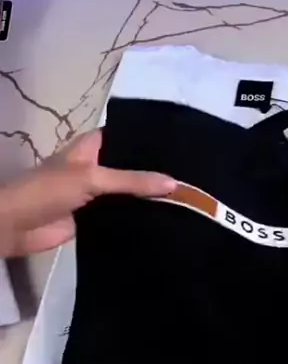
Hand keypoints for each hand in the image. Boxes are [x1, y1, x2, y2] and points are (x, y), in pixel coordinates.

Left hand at [0, 130, 176, 256]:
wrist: (15, 226)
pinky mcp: (95, 219)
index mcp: (92, 147)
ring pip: (128, 194)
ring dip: (148, 198)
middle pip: (130, 168)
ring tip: (188, 197)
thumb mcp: (92, 178)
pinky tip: (167, 220)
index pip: (127, 138)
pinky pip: (122, 216)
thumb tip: (175, 184)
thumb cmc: (49, 190)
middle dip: (154, 173)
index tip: (183, 145)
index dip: (150, 142)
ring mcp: (95, 194)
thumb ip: (132, 181)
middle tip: (194, 176)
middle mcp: (96, 167)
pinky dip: (138, 219)